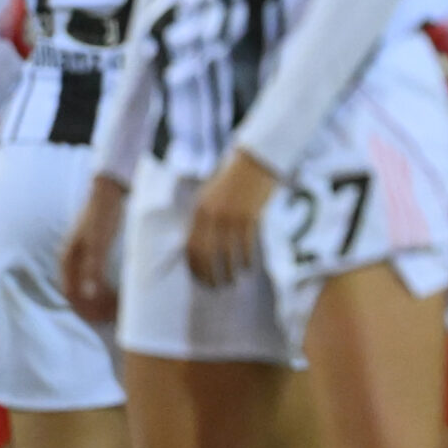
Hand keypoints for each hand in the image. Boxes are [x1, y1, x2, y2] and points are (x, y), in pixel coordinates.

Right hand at [63, 175, 126, 322]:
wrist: (109, 190)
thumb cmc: (103, 215)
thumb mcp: (99, 242)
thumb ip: (93, 268)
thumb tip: (88, 295)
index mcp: (68, 259)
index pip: (71, 294)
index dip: (85, 309)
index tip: (104, 319)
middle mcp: (70, 260)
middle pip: (76, 293)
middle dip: (92, 308)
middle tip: (112, 318)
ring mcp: (80, 256)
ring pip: (84, 287)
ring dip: (97, 300)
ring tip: (116, 310)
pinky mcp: (92, 253)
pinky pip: (93, 278)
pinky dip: (102, 289)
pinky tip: (116, 293)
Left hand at [187, 150, 278, 287]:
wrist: (255, 161)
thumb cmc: (233, 181)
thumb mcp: (211, 197)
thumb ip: (204, 219)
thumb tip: (201, 248)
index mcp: (199, 210)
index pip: (191, 247)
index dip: (195, 267)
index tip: (200, 280)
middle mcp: (211, 214)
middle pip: (206, 254)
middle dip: (210, 274)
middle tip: (216, 286)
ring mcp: (231, 215)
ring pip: (227, 253)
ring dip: (228, 271)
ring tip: (232, 280)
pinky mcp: (250, 216)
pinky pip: (245, 245)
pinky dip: (245, 260)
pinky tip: (247, 268)